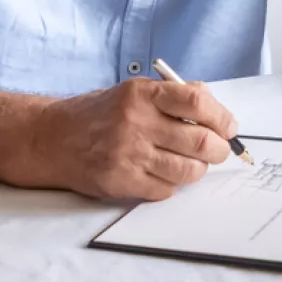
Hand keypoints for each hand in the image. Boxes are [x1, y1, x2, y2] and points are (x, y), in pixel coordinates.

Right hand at [19, 77, 236, 200]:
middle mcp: (136, 122)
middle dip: (219, 150)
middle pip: (201, 141)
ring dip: (198, 170)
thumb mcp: (134, 92)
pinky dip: (172, 185)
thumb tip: (216, 110)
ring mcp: (128, 154)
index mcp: (143, 94)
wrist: (52, 138)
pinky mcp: (120, 181)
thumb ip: (173, 95)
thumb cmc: (100, 114)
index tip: (229, 127)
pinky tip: (162, 174)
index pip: (198, 101)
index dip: (222, 117)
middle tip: (218, 151)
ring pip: (188, 170)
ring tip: (191, 164)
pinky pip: (166, 189)